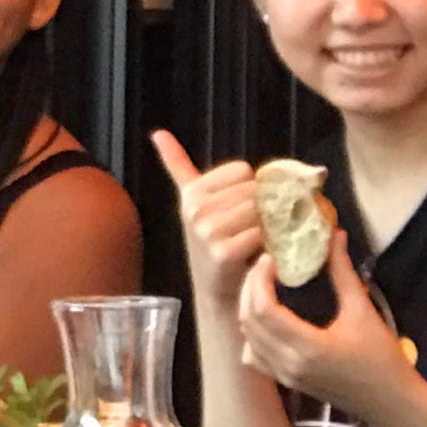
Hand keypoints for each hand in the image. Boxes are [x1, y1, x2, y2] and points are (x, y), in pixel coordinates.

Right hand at [152, 130, 263, 310]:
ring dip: (268, 225)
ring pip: (260, 209)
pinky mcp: (224, 251)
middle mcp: (196, 208)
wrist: (219, 293)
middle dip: (263, 206)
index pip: (243, 170)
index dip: (250, 189)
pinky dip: (268, 243)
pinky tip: (259, 254)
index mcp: (192, 191)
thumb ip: (177, 164)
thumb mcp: (193, 201)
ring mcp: (208, 230)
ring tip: (256, 241)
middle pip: (254, 188)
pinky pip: (261, 233)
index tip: (241, 210)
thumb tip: (158, 133)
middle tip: (254, 229)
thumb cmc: (215, 243)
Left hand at [232, 234, 411, 420]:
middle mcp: (289, 364)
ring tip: (262, 285)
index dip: (259, 279)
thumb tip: (334, 234)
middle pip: (249, 320)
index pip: (264, 309)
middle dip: (250, 287)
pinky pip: (254, 357)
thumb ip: (343, 272)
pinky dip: (251, 335)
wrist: (392, 403)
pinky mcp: (287, 382)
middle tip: (264, 265)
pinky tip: (266, 318)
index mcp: (307, 347)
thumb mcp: (362, 311)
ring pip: (247, 338)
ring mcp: (285, 376)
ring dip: (247, 308)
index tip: (270, 258)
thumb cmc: (383, 358)